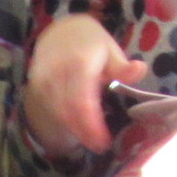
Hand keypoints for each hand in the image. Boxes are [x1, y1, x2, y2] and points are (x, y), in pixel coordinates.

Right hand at [21, 13, 142, 158]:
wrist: (61, 30)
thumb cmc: (91, 43)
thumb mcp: (111, 50)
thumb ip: (122, 66)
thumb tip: (139, 70)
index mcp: (80, 63)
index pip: (82, 102)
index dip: (92, 126)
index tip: (103, 141)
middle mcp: (58, 72)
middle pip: (69, 112)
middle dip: (85, 133)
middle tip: (100, 145)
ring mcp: (44, 80)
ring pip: (59, 113)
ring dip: (75, 130)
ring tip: (92, 139)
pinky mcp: (37, 86)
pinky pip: (51, 109)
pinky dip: (65, 120)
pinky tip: (78, 127)